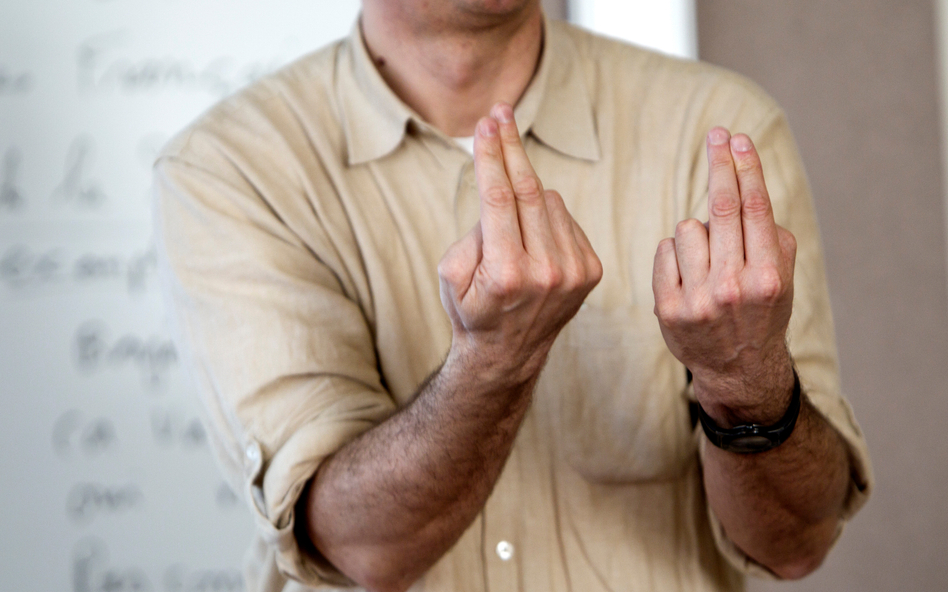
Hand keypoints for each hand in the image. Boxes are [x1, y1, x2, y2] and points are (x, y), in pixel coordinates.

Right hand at [438, 102, 601, 384]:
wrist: (508, 353)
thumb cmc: (471, 308)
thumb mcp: (451, 274)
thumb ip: (473, 231)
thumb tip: (501, 192)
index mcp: (507, 273)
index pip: (499, 199)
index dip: (493, 156)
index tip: (487, 123)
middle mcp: (547, 272)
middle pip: (529, 190)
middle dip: (512, 148)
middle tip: (500, 112)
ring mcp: (574, 272)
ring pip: (549, 200)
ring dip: (526, 194)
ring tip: (508, 220)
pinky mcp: (591, 270)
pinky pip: (566, 218)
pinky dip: (546, 216)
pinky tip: (532, 237)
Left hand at [653, 128, 796, 425]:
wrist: (736, 369)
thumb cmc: (761, 312)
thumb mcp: (782, 279)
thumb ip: (771, 236)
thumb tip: (746, 181)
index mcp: (767, 277)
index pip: (755, 210)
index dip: (746, 169)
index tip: (739, 139)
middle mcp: (733, 287)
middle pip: (722, 209)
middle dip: (720, 165)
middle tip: (717, 134)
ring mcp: (698, 299)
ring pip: (688, 228)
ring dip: (697, 233)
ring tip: (709, 261)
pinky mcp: (668, 307)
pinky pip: (665, 250)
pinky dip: (675, 253)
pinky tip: (688, 273)